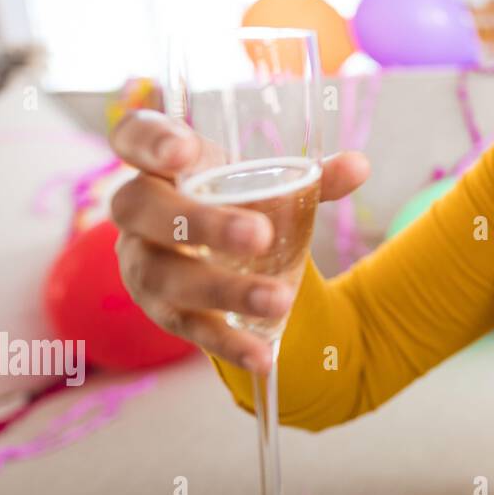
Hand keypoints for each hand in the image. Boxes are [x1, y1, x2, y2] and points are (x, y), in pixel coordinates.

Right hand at [108, 109, 369, 375]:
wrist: (212, 253)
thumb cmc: (234, 201)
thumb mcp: (265, 184)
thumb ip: (311, 177)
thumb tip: (360, 166)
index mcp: (162, 164)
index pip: (134, 136)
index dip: (150, 141)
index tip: (183, 151)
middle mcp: (137, 211)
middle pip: (144, 210)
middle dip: (201, 224)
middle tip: (259, 236)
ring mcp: (142, 262)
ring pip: (166, 277)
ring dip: (224, 290)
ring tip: (280, 299)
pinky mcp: (159, 310)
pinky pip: (187, 328)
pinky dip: (226, 343)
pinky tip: (263, 357)